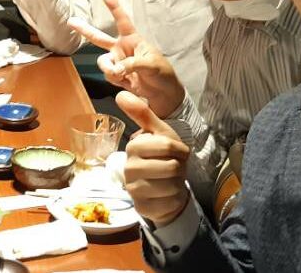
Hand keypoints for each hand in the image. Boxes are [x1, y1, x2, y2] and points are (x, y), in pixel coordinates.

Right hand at [68, 0, 185, 117]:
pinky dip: (114, 79)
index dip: (115, 9)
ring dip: (108, 69)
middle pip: (99, 38)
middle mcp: (122, 49)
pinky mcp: (117, 76)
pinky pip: (107, 75)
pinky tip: (126, 82)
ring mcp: (118, 63)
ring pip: (102, 62)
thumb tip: (116, 69)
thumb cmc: (163, 75)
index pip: (123, 22)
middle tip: (71, 21)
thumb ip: (132, 64)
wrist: (164, 97)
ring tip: (120, 75)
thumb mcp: (151, 65)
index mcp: (133, 41)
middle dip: (85, 30)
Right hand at [119, 90, 191, 224]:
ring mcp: (134, 188)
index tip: (177, 153)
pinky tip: (167, 195)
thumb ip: (142, 114)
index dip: (180, 150)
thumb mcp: (158, 134)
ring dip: (178, 183)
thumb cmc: (162, 158)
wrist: (162, 190)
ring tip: (171, 180)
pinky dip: (174, 198)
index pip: (166, 145)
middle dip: (180, 168)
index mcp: (133, 146)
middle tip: (174, 168)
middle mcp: (129, 167)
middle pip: (171, 166)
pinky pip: (169, 201)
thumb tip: (120, 93)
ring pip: (171, 184)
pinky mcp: (142, 207)